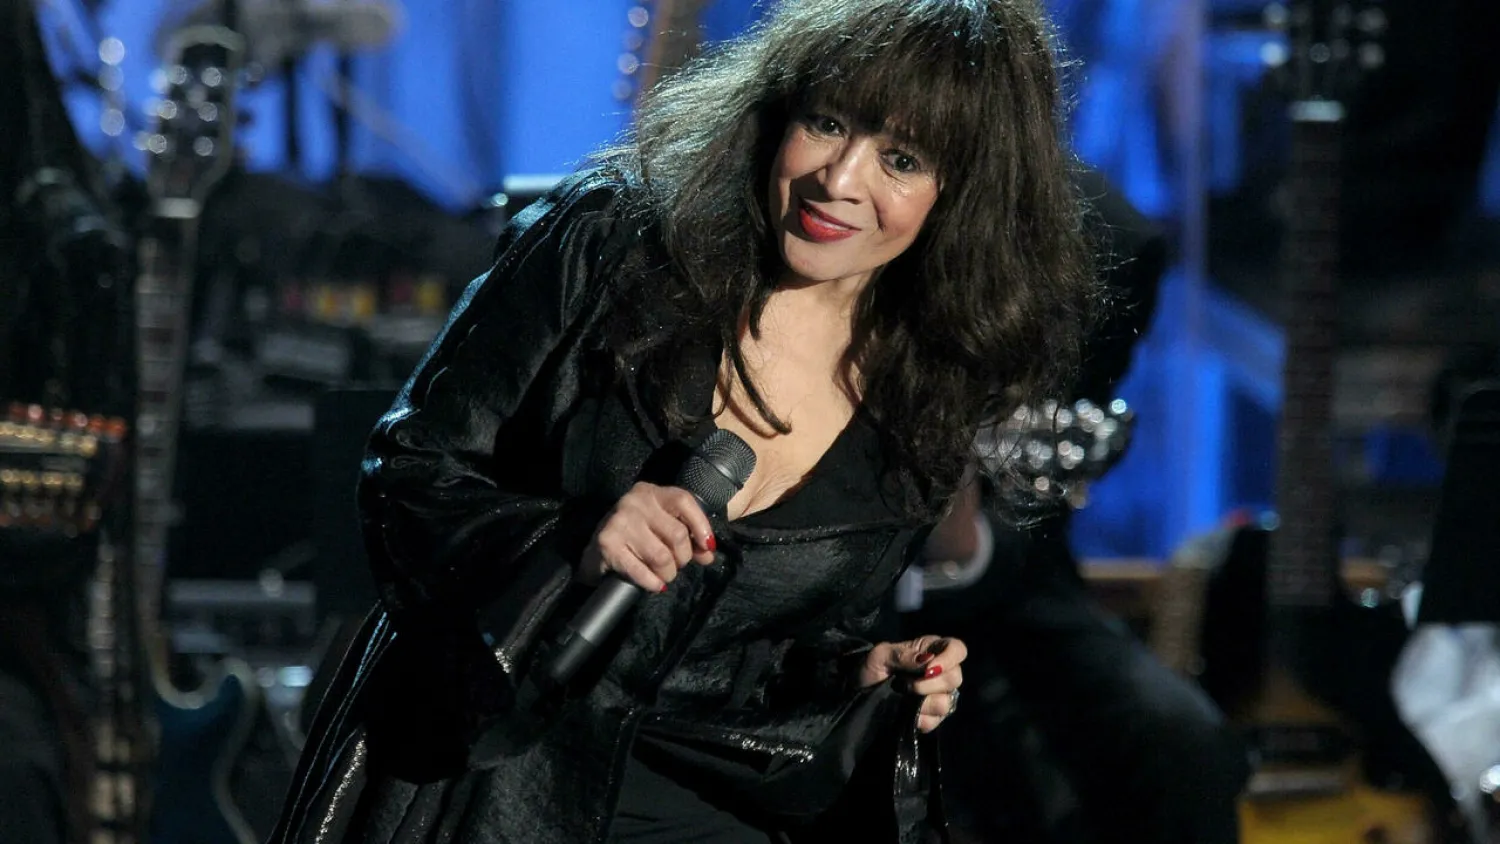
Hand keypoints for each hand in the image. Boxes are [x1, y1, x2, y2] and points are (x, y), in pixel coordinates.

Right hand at [578, 482, 716, 591]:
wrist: (596, 550)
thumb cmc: (636, 537)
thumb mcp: (663, 527)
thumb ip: (688, 537)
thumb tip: (708, 554)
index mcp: (651, 493)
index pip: (684, 501)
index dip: (700, 526)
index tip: (707, 546)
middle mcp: (634, 501)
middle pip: (677, 534)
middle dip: (683, 558)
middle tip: (677, 565)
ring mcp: (619, 521)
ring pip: (661, 556)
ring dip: (668, 573)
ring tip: (664, 575)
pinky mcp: (607, 544)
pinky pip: (641, 571)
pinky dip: (652, 582)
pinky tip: (655, 585)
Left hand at [859, 635, 966, 732]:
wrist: (858, 693)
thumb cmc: (872, 668)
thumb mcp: (881, 655)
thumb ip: (903, 654)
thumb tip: (927, 661)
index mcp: (932, 650)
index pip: (957, 649)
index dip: (949, 659)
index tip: (929, 669)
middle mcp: (940, 672)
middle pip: (955, 678)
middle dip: (930, 684)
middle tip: (906, 685)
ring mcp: (938, 696)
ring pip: (947, 702)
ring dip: (922, 702)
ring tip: (903, 696)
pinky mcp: (932, 718)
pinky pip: (935, 721)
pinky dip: (918, 718)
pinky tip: (905, 711)